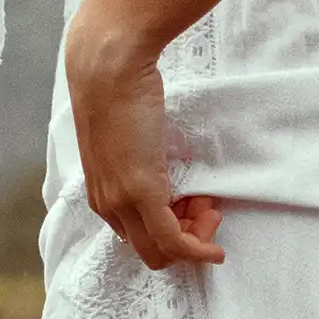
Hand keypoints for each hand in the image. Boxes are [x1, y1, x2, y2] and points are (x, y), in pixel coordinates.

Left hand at [64, 0, 223, 271]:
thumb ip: (140, 163)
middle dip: (186, 240)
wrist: (108, 66)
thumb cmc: (118, 90)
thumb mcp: (127, 138)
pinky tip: (216, 251)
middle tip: (207, 207)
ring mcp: (123, 202)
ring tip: (209, 204)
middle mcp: (108, 205)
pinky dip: (198, 251)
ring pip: (163, 251)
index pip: (139, 239)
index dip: (172, 228)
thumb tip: (162, 170)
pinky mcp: (142, 192)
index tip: (194, 199)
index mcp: (101, 194)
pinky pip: (174, 241)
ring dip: (195, 238)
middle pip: (152, 252)